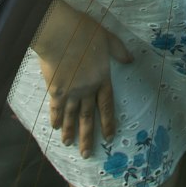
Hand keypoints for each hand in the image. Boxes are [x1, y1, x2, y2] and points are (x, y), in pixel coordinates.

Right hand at [37, 8, 132, 157]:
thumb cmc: (85, 32)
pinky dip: (55, 118)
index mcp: (102, 78)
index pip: (107, 105)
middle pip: (88, 117)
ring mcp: (71, 91)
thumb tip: (130, 60)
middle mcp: (87, 89)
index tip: (109, 137)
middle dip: (88, 137)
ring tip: (69, 145)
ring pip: (71, 116)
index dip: (108, 123)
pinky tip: (55, 128)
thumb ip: (119, 50)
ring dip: (71, 132)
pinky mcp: (55, 89)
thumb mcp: (108, 38)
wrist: (61, 33)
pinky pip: (56, 108)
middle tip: (87, 154)